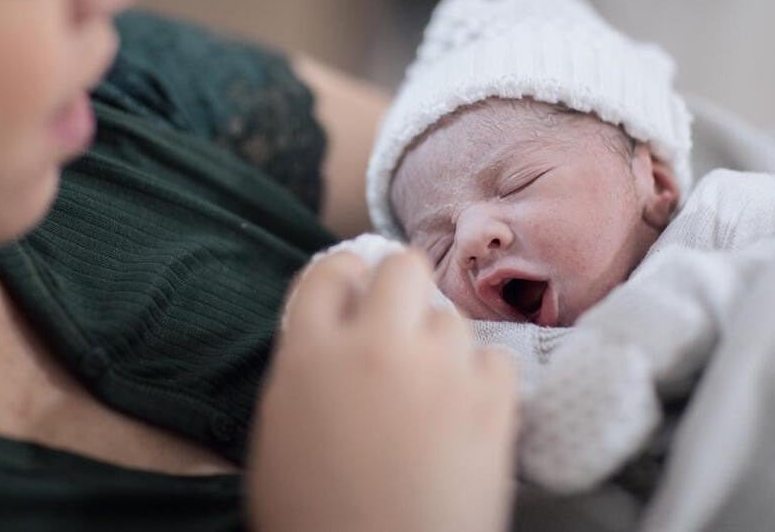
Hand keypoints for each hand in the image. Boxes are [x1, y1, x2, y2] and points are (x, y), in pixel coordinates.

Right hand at [247, 250, 518, 531]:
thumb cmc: (315, 518)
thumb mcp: (279, 435)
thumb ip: (304, 370)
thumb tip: (331, 335)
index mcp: (310, 354)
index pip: (330, 271)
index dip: (345, 278)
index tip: (355, 293)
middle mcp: (376, 346)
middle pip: (402, 267)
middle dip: (401, 289)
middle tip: (399, 327)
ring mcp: (438, 370)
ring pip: (451, 318)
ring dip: (440, 344)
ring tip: (430, 390)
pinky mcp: (489, 403)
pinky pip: (495, 360)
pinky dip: (481, 380)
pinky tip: (463, 414)